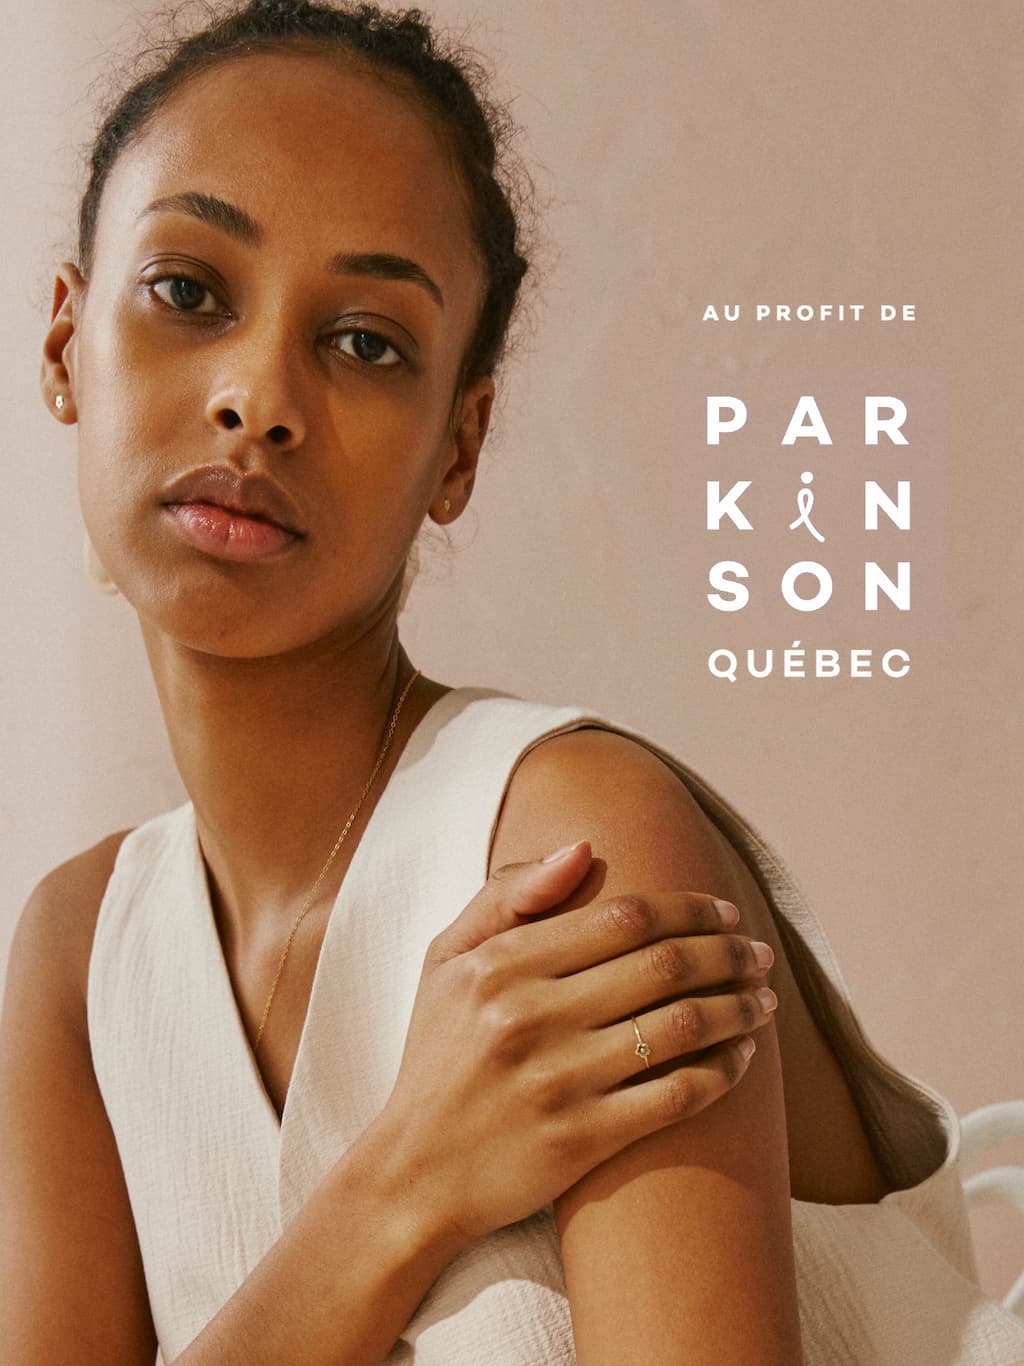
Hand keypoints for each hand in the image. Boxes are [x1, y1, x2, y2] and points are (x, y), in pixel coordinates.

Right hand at [376, 840, 775, 1247]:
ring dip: (737, 1008)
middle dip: (727, 954)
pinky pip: (674, 1096)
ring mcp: (557, 1081)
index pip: (622, 916)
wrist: (413, 1176)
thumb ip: (507, 895)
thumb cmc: (436, 1056)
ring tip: (764, 1001)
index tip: (725, 913)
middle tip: (760, 955)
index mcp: (500, 965)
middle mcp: (529, 1017)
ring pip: (680, 1026)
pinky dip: (722, 1072)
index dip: (689, 908)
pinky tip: (742, 1056)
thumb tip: (583, 848)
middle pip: (663, 964)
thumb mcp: (445, 961)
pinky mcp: (581, 1140)